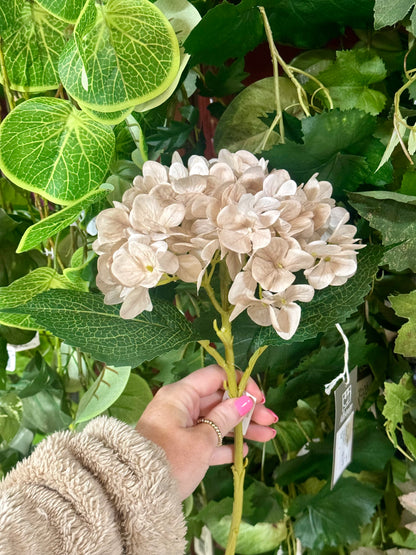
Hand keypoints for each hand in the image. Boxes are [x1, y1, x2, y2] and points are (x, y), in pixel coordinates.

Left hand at [136, 364, 277, 499]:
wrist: (135, 494)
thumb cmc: (169, 461)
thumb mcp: (201, 441)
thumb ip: (224, 418)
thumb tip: (245, 400)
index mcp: (181, 395)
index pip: (215, 377)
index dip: (240, 384)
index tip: (260, 399)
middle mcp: (180, 405)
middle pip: (219, 400)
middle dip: (246, 410)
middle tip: (271, 421)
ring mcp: (180, 426)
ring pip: (216, 420)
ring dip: (241, 428)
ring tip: (268, 436)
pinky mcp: (181, 446)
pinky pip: (207, 439)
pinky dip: (224, 444)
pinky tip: (244, 451)